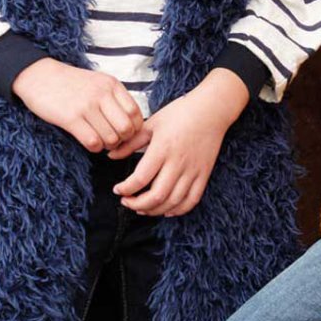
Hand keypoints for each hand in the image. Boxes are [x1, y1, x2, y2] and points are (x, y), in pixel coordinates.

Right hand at [12, 58, 143, 151]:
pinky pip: (93, 142)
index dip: (134, 129)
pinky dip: (94, 147)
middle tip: (112, 140)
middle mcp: (102, 93)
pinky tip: (87, 140)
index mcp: (111, 84)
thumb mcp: (97, 82)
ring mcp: (87, 105)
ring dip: (106, 145)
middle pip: (127, 128)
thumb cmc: (70, 83)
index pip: (136, 113)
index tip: (125, 133)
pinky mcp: (71, 118)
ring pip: (111, 138)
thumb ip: (114, 98)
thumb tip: (131, 124)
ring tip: (98, 139)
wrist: (38, 76)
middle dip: (122, 140)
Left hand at [110, 68, 248, 216]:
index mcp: (162, 149)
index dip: (126, 189)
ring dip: (155, 210)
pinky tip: (167, 209)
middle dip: (137, 204)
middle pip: (156, 196)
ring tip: (142, 208)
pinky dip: (178, 210)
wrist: (210, 110)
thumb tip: (110, 155)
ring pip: (173, 202)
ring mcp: (192, 171)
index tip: (118, 190)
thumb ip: (130, 143)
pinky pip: (192, 200)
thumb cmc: (180, 113)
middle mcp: (177, 163)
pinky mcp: (203, 175)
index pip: (140, 178)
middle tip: (126, 202)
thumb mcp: (151, 124)